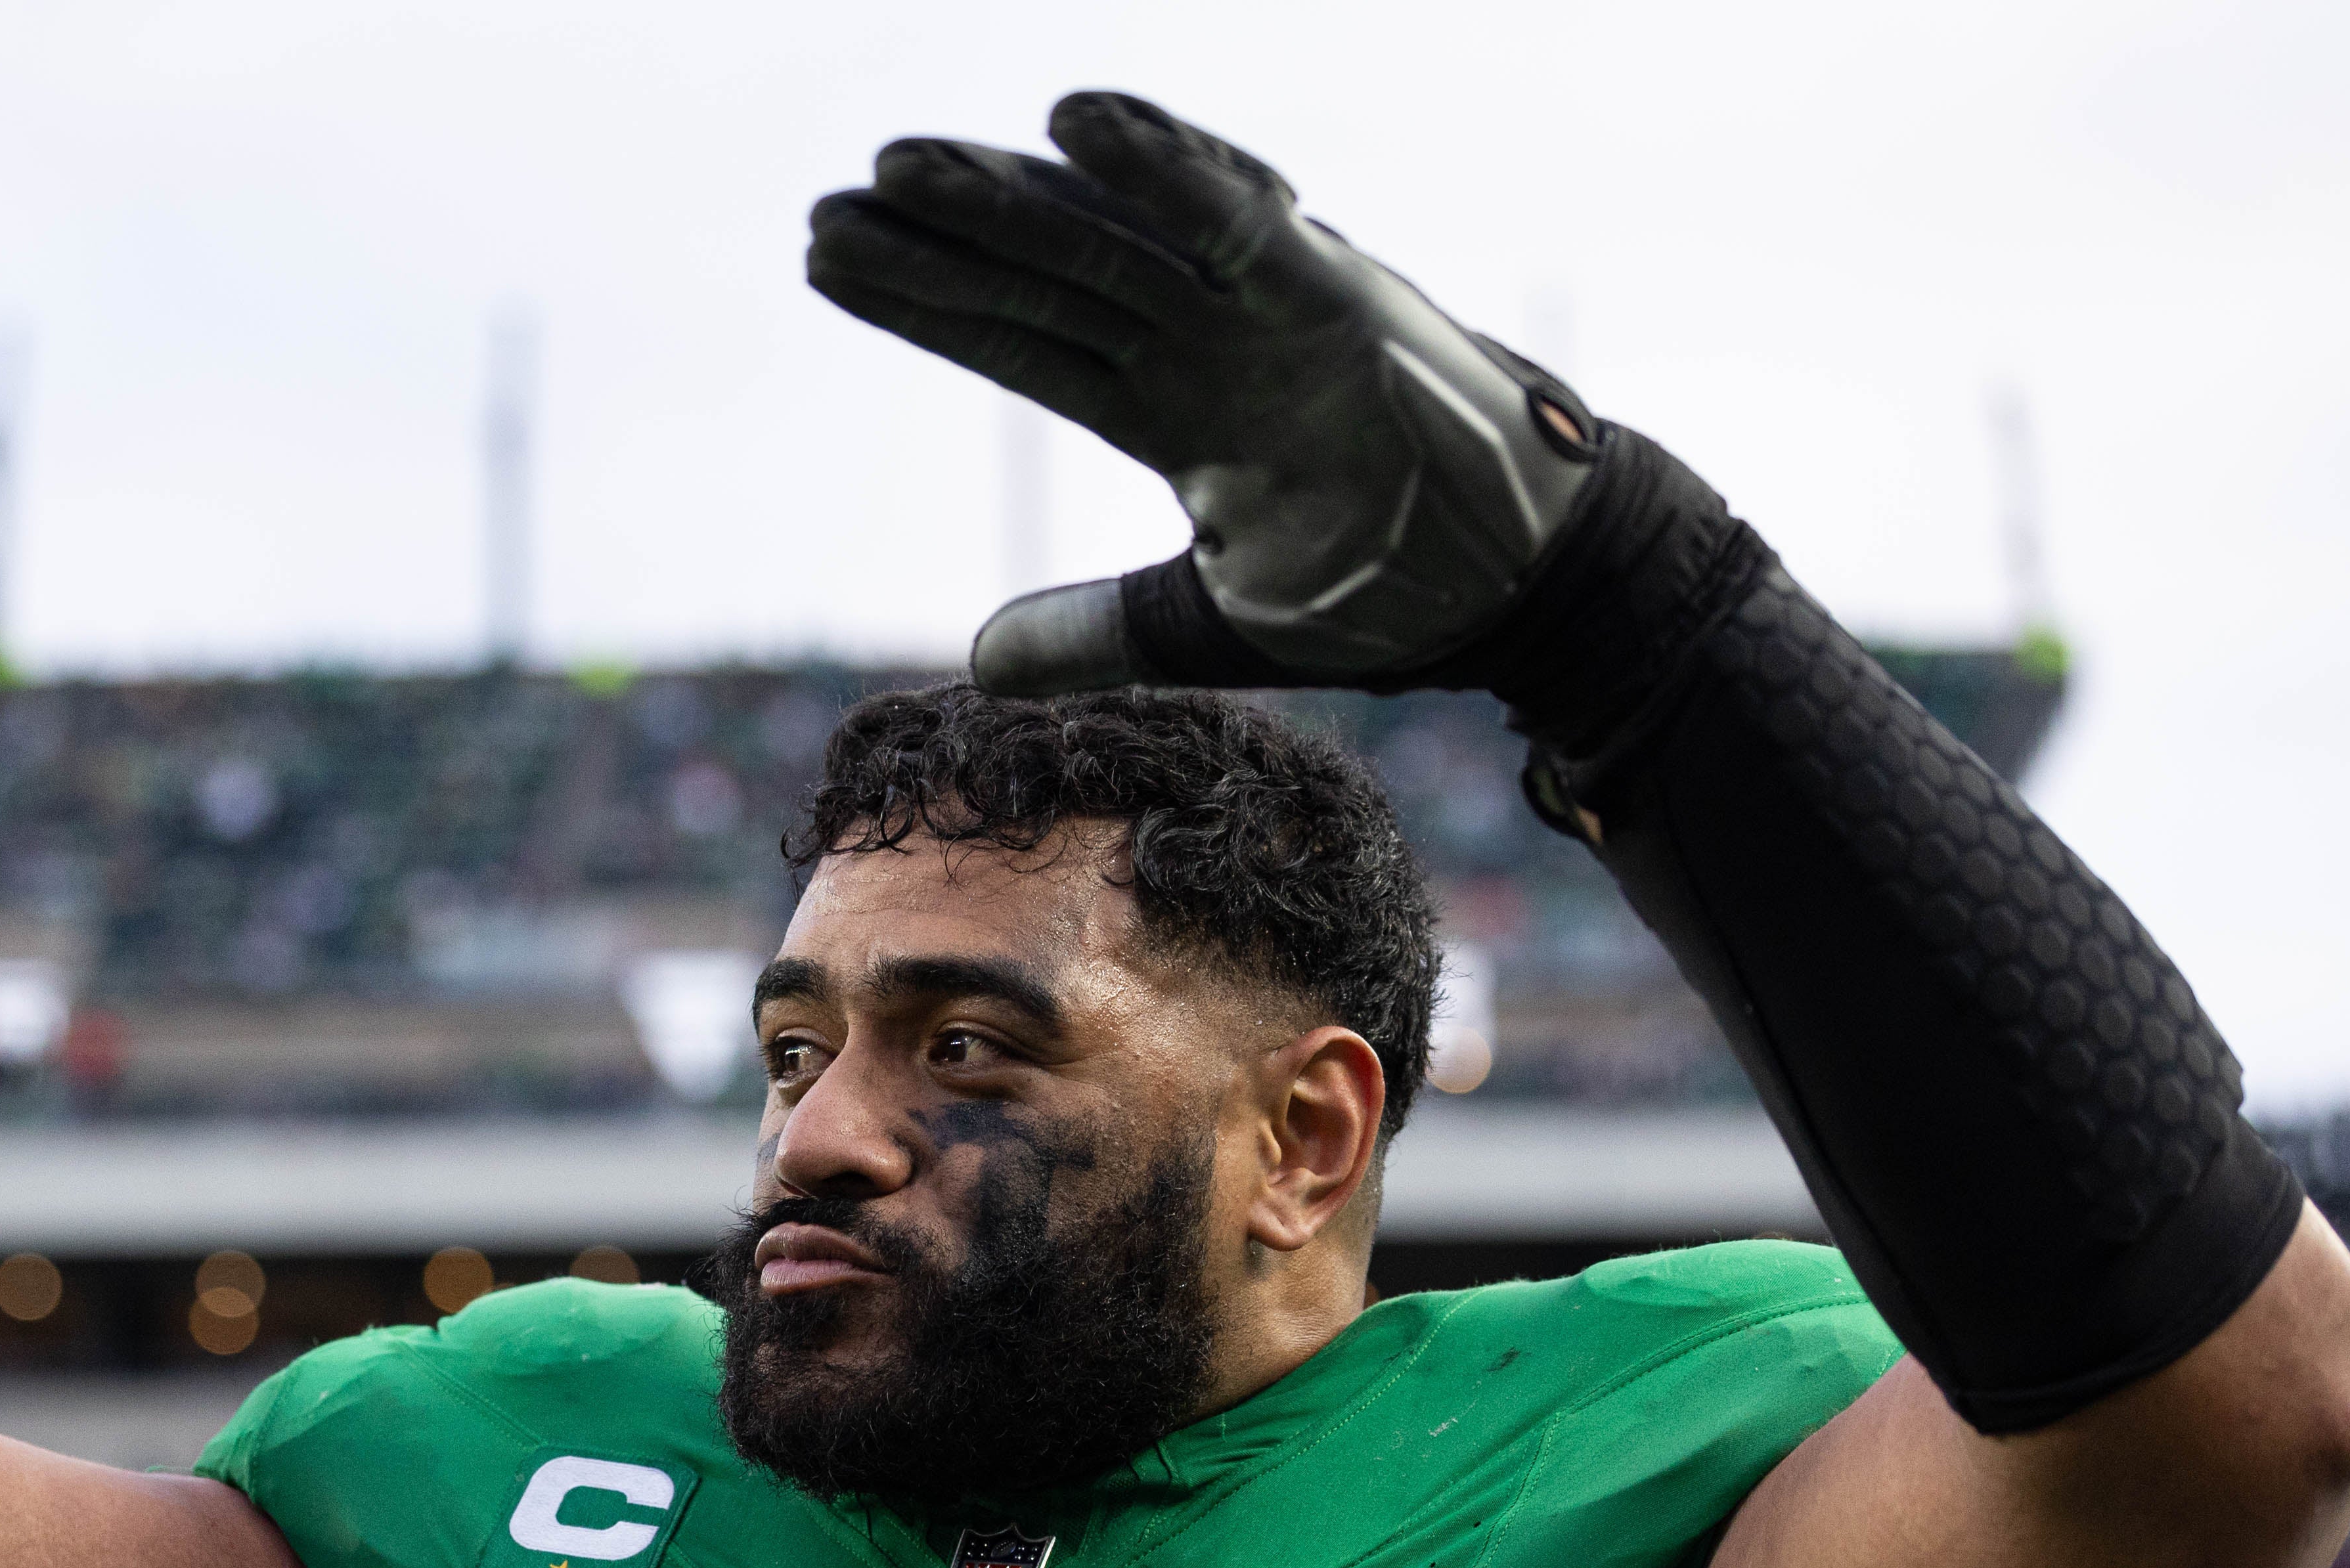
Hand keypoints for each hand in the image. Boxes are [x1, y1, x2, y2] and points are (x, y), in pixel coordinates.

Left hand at [810, 93, 1596, 694]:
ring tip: (904, 166)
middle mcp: (1205, 340)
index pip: (1025, 339)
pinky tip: (1076, 121)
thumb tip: (980, 665)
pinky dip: (1163, 165)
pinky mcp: (1333, 289)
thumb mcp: (1212, 625)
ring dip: (1012, 199)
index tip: (832, 263)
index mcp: (1174, 405)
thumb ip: (1100, 631)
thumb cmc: (1388, 585)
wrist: (1522, 583)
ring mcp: (1265, 308)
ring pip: (1115, 238)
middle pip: (1046, 276)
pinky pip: (1237, 215)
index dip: (929, 304)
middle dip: (938, 243)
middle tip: (827, 213)